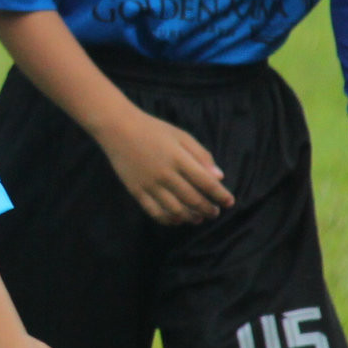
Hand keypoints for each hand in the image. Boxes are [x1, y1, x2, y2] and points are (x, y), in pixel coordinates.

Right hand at [95, 108, 231, 223]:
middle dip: (208, 209)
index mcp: (179, 159)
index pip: (206, 183)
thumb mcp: (182, 136)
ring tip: (198, 218)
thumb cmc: (154, 129)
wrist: (118, 128)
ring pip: (175, 210)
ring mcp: (149, 184)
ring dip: (191, 217)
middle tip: (215, 212)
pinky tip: (177, 219)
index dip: (221, 195)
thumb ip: (201, 155)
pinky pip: (154, 212)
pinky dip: (168, 219)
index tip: (229, 202)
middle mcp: (165, 174)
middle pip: (193, 199)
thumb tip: (219, 177)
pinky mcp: (136, 190)